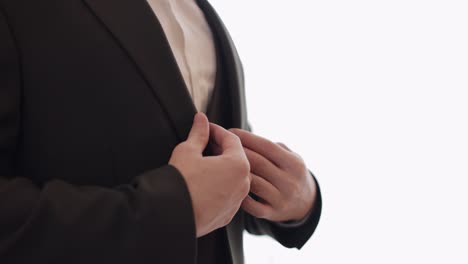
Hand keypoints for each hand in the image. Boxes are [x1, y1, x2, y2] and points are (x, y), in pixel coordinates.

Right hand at [169, 113, 250, 236]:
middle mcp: (243, 184)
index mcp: (238, 165)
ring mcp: (236, 201)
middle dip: (221, 148)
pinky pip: (227, 195)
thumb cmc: (181, 184)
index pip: (232, 139)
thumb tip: (201, 120)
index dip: (217, 130)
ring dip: (221, 168)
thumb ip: (198, 134)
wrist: (171, 216)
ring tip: (203, 163)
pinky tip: (203, 184)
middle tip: (205, 142)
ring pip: (233, 178)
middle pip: (236, 158)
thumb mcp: (187, 151)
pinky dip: (219, 187)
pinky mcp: (227, 215)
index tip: (207, 128)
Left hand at [229, 129, 316, 221]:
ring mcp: (281, 199)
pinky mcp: (272, 213)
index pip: (268, 147)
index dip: (248, 138)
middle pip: (257, 163)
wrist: (304, 205)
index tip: (231, 132)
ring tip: (221, 164)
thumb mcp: (292, 158)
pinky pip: (251, 205)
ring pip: (253, 183)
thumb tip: (247, 138)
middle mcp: (289, 182)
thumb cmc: (289, 173)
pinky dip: (239, 195)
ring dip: (235, 172)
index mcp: (294, 164)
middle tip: (220, 145)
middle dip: (237, 152)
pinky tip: (230, 186)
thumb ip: (274, 147)